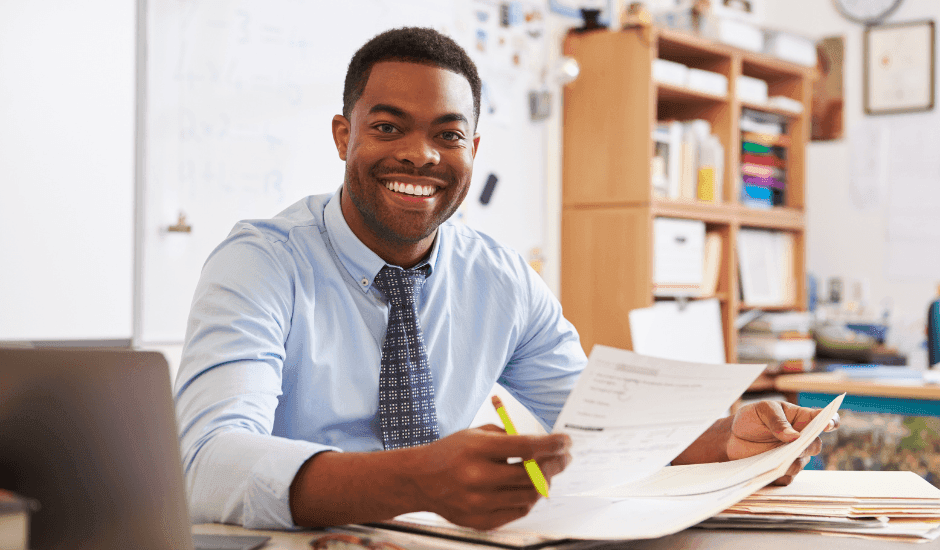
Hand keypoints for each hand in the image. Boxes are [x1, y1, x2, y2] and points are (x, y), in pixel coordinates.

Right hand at [407, 425, 571, 529]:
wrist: (419, 480)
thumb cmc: (451, 453)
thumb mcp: (476, 434)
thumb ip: (510, 438)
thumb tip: (545, 447)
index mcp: (478, 449)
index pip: (527, 447)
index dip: (552, 444)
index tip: (566, 441)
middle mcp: (479, 477)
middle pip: (532, 474)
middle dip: (555, 464)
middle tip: (563, 458)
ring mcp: (479, 502)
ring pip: (529, 496)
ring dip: (543, 483)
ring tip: (543, 473)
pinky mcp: (480, 520)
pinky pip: (518, 512)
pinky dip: (527, 500)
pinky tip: (526, 489)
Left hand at [727, 400, 839, 485]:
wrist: (732, 438)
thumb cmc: (751, 419)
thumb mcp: (762, 411)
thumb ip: (777, 420)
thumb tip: (794, 436)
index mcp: (801, 419)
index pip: (822, 419)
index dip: (830, 422)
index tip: (828, 424)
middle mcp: (802, 440)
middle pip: (814, 445)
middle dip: (807, 446)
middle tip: (797, 444)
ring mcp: (793, 457)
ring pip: (799, 463)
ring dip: (790, 462)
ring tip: (776, 460)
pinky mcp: (782, 473)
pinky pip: (785, 478)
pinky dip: (777, 476)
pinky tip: (768, 473)